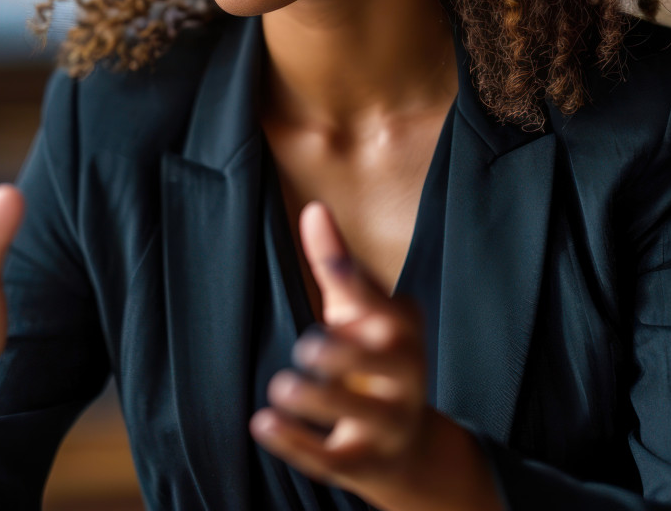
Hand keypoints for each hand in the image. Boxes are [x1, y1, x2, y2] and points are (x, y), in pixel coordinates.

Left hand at [249, 201, 498, 508]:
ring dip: (319, 399)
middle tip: (306, 347)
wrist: (408, 446)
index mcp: (403, 328)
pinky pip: (334, 458)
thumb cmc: (370, 357)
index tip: (336, 273)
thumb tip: (314, 209)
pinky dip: (296, 443)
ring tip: (281, 386)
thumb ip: (335, 264)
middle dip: (345, 353)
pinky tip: (262, 423)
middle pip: (384, 360)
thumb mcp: (357, 310)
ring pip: (362, 414)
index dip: (359, 288)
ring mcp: (392, 422)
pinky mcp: (368, 462)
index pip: (383, 304)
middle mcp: (408, 375)